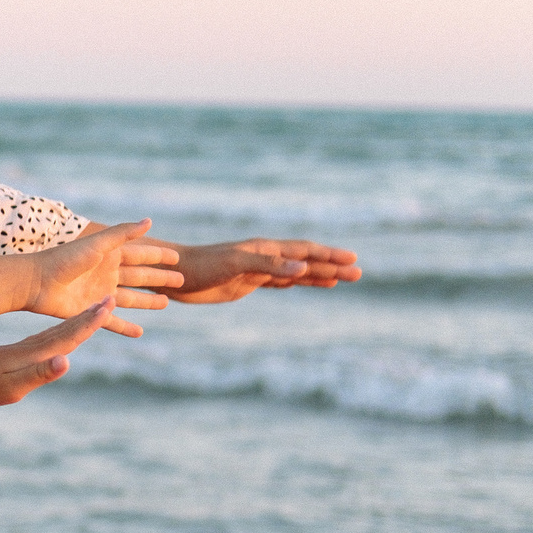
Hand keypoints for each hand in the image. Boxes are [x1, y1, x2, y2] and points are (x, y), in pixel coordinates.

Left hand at [0, 302, 108, 407]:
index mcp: (36, 352)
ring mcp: (27, 347)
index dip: (91, 322)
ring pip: (60, 331)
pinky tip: (66, 331)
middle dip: (91, 316)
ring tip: (96, 310)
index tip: (109, 305)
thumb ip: (40, 374)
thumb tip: (66, 360)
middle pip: (69, 328)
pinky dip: (65, 331)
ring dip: (80, 320)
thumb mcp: (12, 386)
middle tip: (112, 299)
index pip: (70, 335)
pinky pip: (50, 338)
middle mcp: (34, 346)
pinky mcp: (20, 352)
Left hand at [27, 221, 181, 335]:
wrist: (36, 282)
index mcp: (109, 256)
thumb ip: (122, 234)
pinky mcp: (90, 311)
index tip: (179, 258)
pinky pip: (113, 322)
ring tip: (166, 304)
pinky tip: (140, 333)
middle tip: (182, 281)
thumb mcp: (97, 245)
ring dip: (148, 301)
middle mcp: (107, 274)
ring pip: (131, 299)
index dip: (159, 257)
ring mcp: (100, 294)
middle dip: (160, 278)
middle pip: (140, 277)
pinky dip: (126, 327)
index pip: (141, 255)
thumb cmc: (64, 259)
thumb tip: (150, 221)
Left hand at [164, 238, 361, 303]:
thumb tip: (304, 269)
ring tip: (343, 280)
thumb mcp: (236, 265)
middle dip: (332, 266)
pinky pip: (280, 282)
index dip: (329, 256)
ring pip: (296, 273)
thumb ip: (269, 267)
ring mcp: (257, 270)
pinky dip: (298, 283)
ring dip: (319, 276)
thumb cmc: (202, 266)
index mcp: (265, 249)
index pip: (304, 251)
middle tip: (359, 273)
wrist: (173, 273)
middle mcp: (265, 257)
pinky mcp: (247, 282)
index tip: (352, 260)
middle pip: (306, 261)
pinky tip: (309, 284)